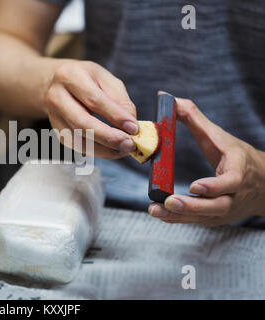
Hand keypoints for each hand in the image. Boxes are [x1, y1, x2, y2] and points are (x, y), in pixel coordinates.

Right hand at [44, 60, 137, 157]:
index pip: (94, 100)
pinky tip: (112, 149)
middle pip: (82, 123)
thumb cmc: (84, 79)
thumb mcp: (105, 78)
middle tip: (128, 144)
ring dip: (105, 149)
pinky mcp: (58, 132)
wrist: (56, 83)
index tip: (133, 127)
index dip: (115, 116)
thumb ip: (119, 99)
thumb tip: (130, 124)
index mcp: (70, 76)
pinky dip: (98, 151)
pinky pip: (78, 147)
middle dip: (108, 137)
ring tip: (124, 149)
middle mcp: (56, 97)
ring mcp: (54, 117)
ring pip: (79, 140)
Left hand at [148, 98, 264, 225]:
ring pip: (204, 217)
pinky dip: (178, 219)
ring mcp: (226, 209)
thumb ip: (194, 118)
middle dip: (192, 206)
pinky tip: (160, 214)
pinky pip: (197, 221)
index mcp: (238, 171)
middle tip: (169, 203)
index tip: (195, 186)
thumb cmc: (236, 157)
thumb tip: (167, 98)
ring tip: (155, 210)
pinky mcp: (215, 218)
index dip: (214, 186)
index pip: (230, 182)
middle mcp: (234, 194)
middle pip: (216, 206)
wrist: (262, 184)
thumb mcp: (219, 136)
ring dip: (179, 215)